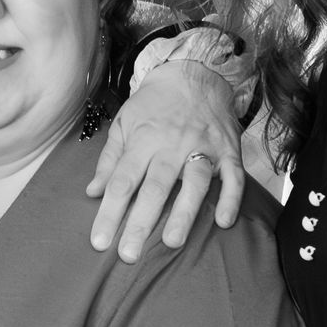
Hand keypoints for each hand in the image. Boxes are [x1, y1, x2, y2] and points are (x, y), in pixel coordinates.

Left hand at [86, 61, 244, 262]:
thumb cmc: (153, 104)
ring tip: (171, 242)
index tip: (99, 242)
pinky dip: (231, 199)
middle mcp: (172, 146)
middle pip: (155, 188)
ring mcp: (203, 148)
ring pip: (194, 183)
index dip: (109, 213)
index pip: (122, 182)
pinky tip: (224, 222)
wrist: (194, 72)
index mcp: (143, 141)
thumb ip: (109, 160)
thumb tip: (93, 192)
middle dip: (140, 223)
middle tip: (128, 255)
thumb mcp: (124, 124)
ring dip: (184, 213)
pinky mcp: (229, 151)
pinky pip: (234, 177)